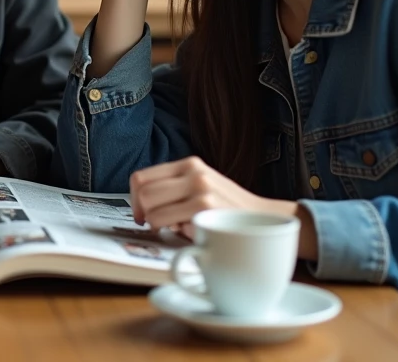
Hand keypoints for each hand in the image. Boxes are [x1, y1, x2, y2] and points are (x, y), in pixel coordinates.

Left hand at [129, 156, 317, 258]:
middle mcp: (193, 173)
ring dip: (157, 226)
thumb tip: (140, 203)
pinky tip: (189, 233)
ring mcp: (200, 190)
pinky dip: (174, 233)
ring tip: (173, 229)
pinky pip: (169, 225)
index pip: (141, 177)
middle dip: (141, 214)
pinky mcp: (206, 210)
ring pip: (152, 212)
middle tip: (151, 225)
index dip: (133, 198)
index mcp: (188, 164)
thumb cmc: (226, 208)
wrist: (265, 220)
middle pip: (143, 193)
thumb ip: (174, 188)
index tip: (140, 212)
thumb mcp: (200, 186)